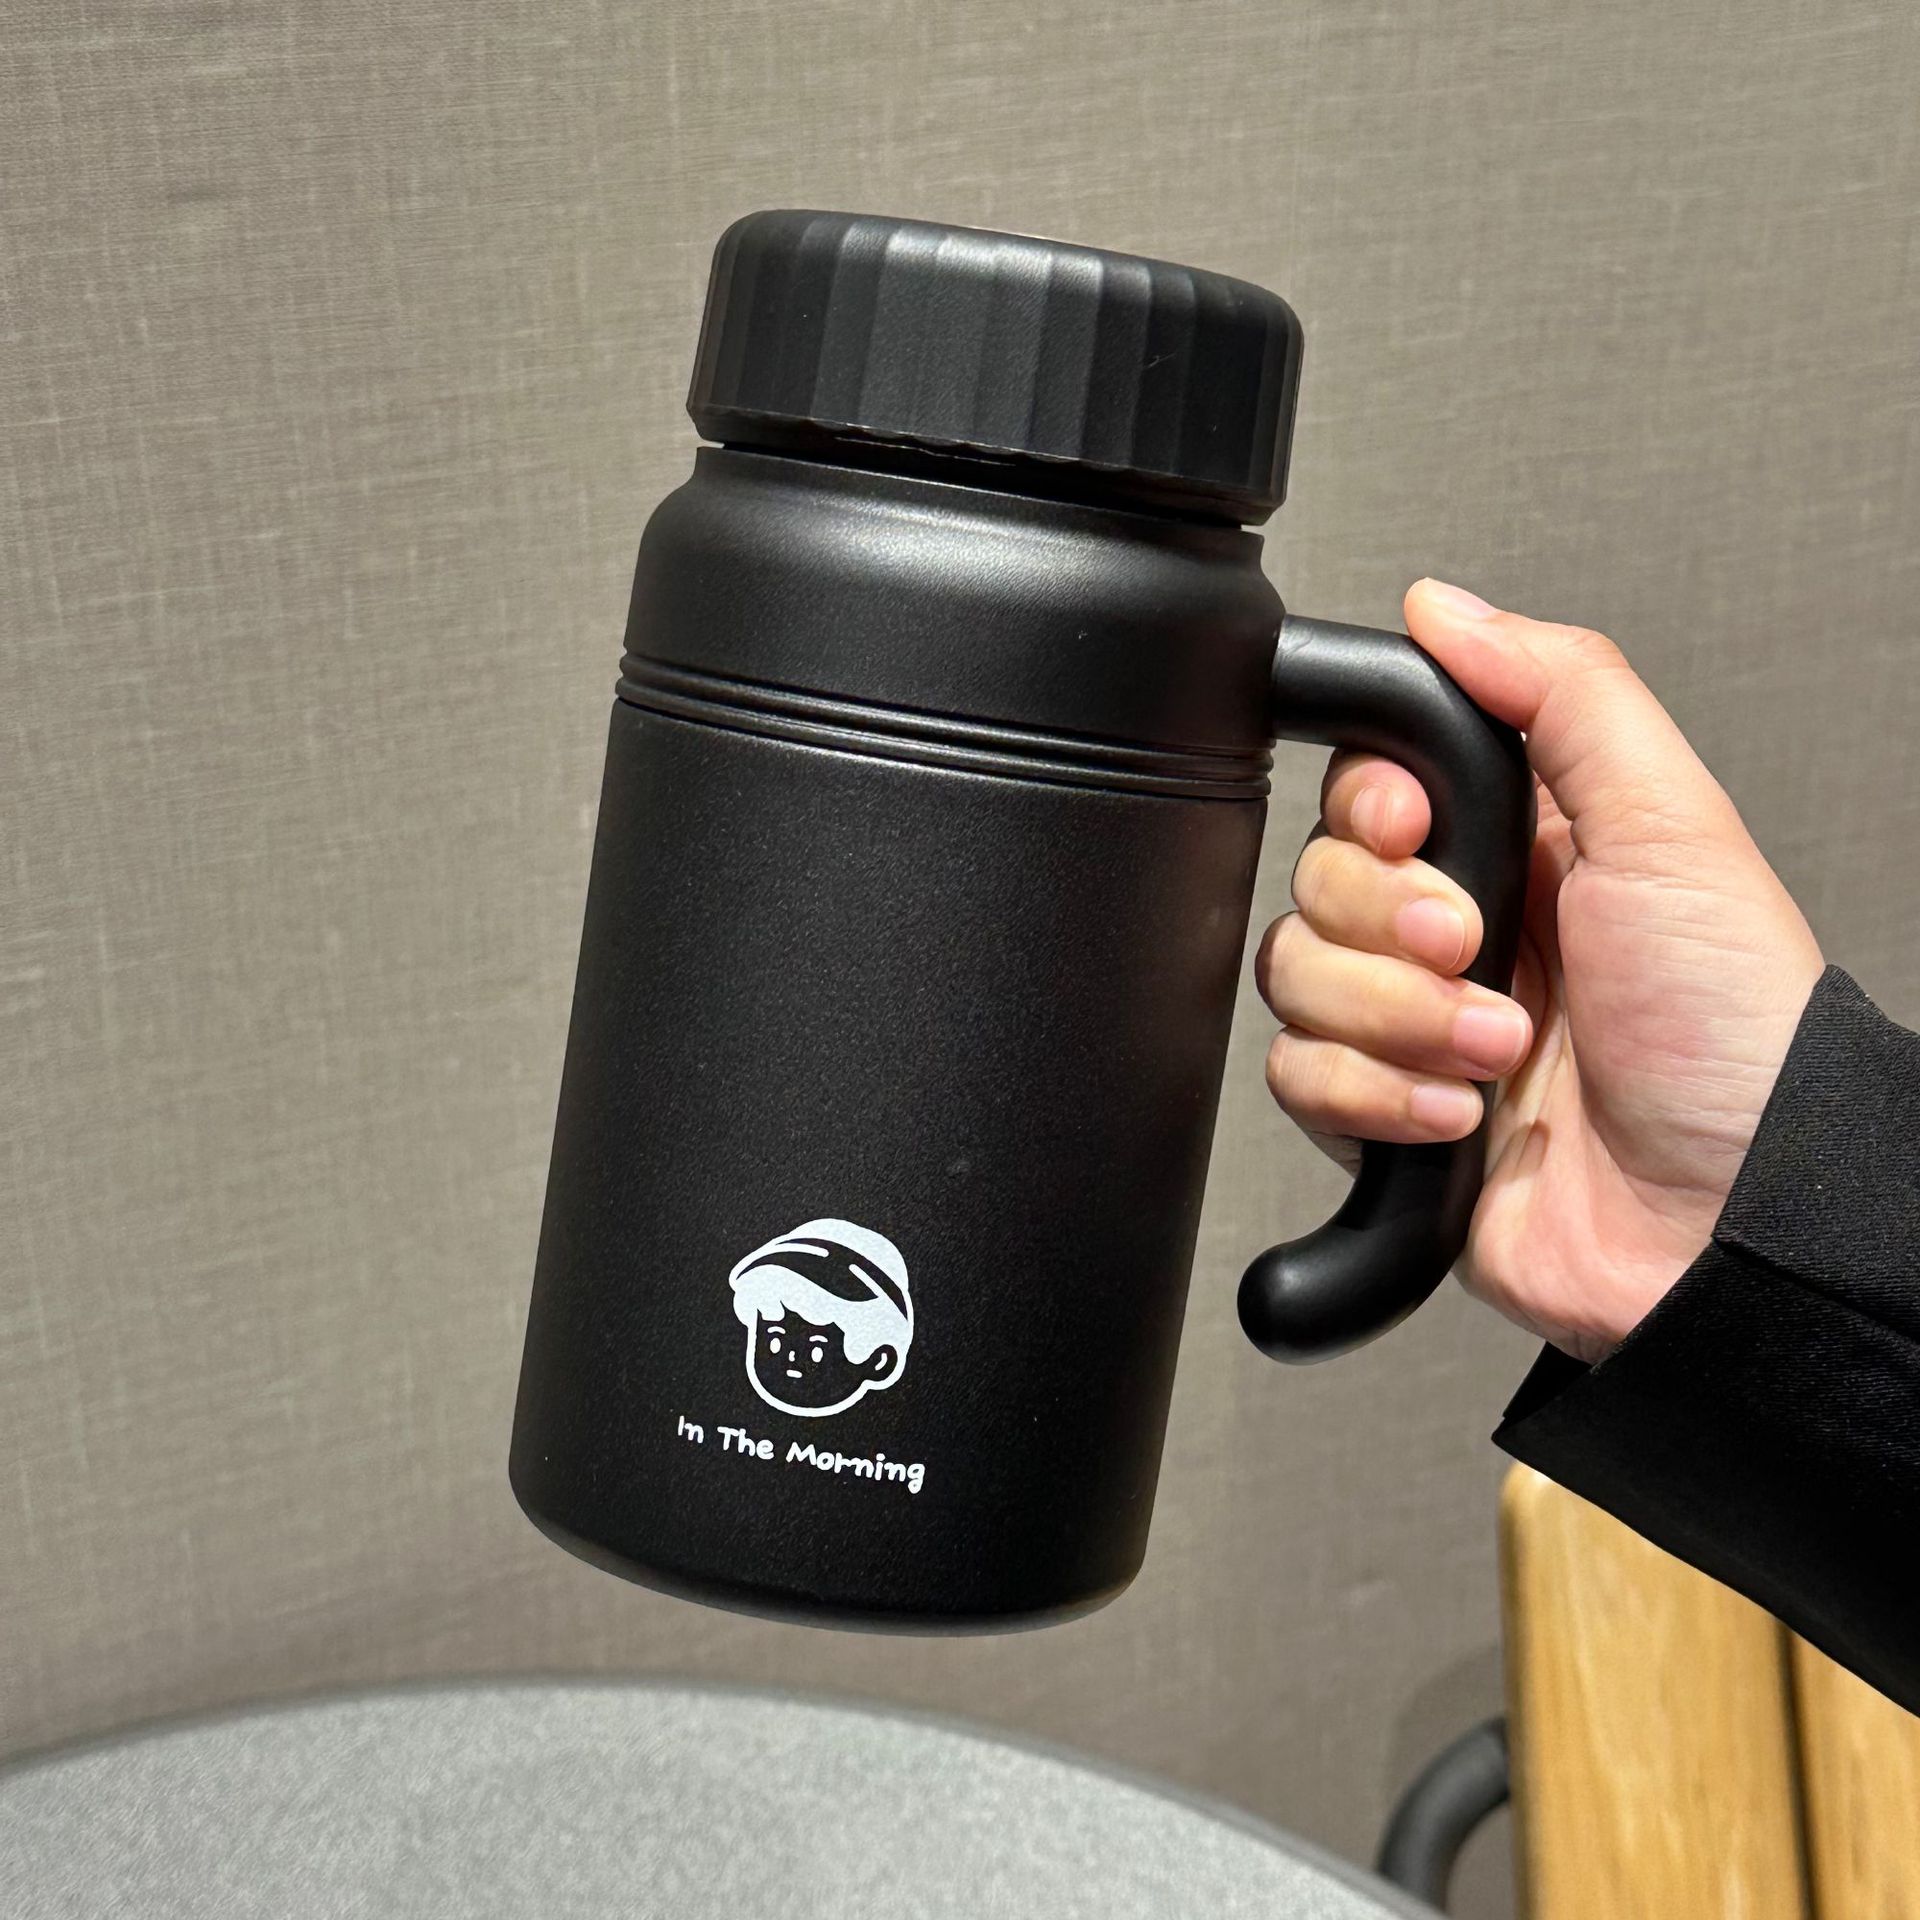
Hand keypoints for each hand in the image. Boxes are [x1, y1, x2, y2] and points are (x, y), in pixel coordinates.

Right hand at [1256, 580, 1824, 1361]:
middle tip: (1483, 955)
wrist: (1730, 1221)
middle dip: (1395, 929)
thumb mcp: (1674, 828)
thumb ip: (1560, 694)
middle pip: (1314, 882)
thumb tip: (1444, 606)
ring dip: (1398, 1023)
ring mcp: (1413, 1030)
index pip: (1366, 790)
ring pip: (1295, 982)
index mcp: (1517, 848)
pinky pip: (1298, 1082)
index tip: (1418, 833)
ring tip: (1500, 1054)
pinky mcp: (1383, 1119)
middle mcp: (1454, 933)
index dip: (1368, 811)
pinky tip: (1458, 1118)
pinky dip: (1376, 1100)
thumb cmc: (1735, 1033)